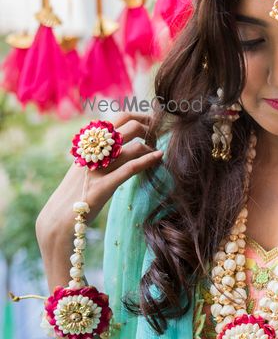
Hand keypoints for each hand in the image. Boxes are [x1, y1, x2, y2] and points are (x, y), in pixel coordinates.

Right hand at [35, 112, 163, 254]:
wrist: (57, 221)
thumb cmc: (75, 195)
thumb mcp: (85, 169)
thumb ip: (99, 156)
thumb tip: (121, 145)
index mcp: (85, 147)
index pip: (113, 121)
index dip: (136, 117)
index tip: (149, 122)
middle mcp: (91, 154)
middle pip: (126, 127)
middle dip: (147, 127)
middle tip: (156, 136)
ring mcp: (97, 169)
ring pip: (132, 147)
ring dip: (150, 146)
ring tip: (157, 152)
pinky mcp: (103, 186)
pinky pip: (131, 168)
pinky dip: (148, 160)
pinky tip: (159, 157)